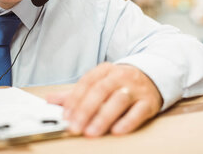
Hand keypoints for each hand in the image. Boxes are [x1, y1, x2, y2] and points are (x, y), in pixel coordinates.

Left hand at [46, 63, 162, 136]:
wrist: (153, 76)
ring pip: (119, 100)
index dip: (75, 99)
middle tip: (76, 127)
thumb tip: (50, 100)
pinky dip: (127, 121)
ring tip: (92, 131)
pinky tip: (116, 130)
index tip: (65, 115)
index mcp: (105, 70)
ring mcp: (136, 88)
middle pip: (101, 91)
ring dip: (104, 117)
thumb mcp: (98, 83)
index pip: (87, 82)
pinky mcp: (149, 101)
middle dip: (86, 110)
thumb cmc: (120, 82)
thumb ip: (74, 93)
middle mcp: (121, 76)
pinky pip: (138, 111)